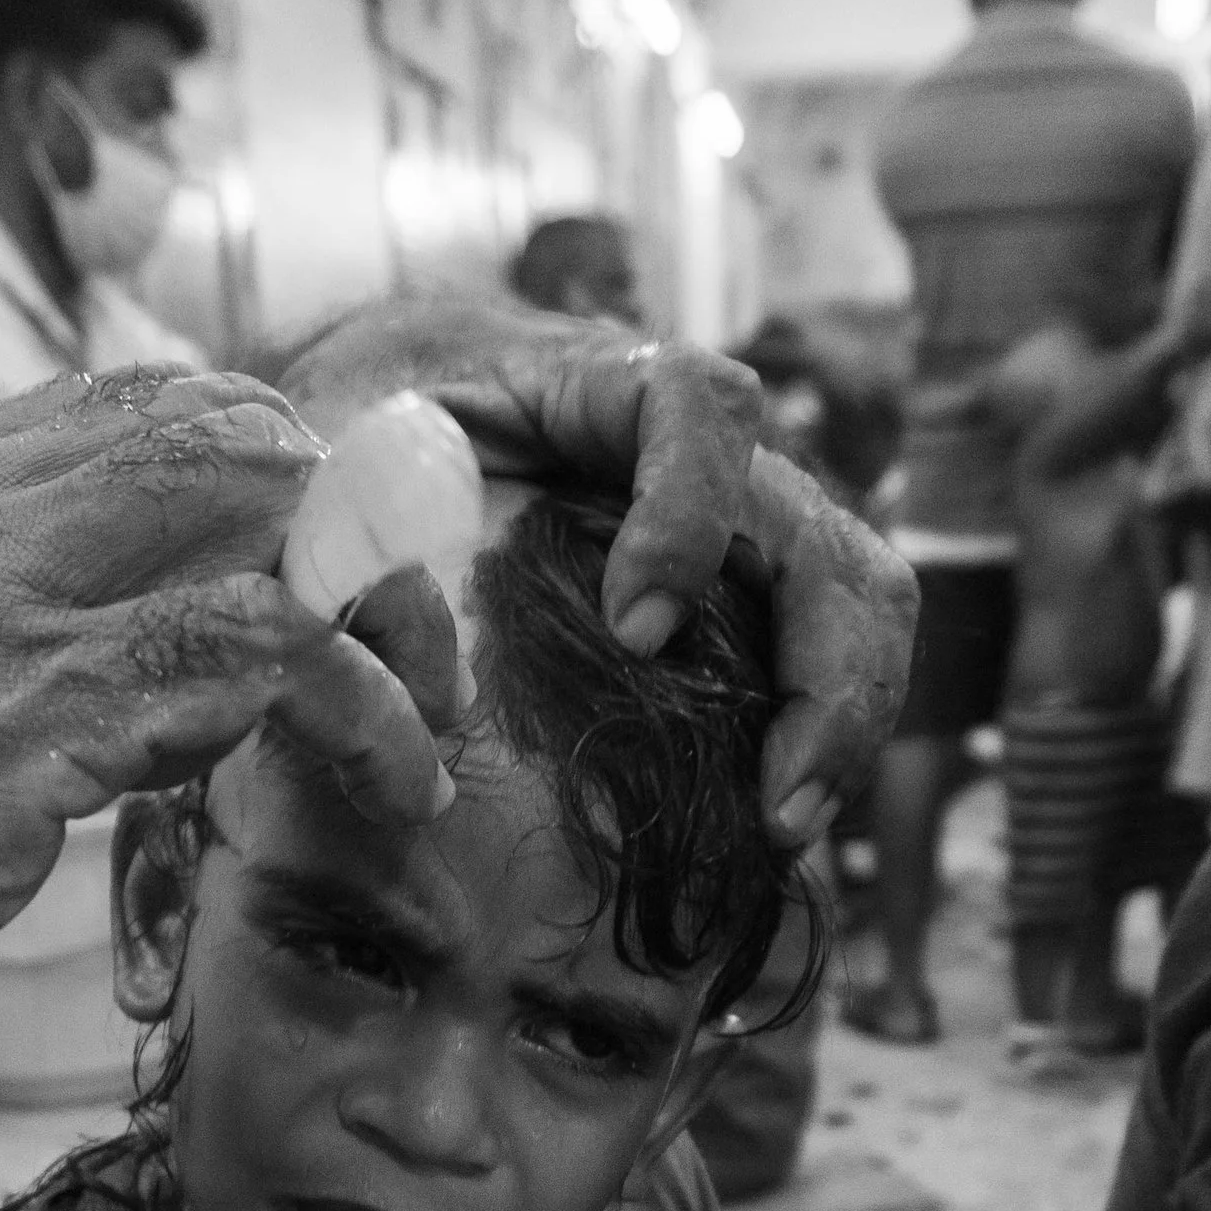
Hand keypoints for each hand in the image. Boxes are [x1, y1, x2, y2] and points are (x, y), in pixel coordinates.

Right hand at [0, 373, 464, 1176]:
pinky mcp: (10, 734)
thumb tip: (118, 674)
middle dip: (359, 524)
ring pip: (257, 523)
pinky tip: (392, 783)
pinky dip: (356, 711)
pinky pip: (248, 666)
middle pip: (228, 432)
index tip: (351, 575)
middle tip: (420, 645)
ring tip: (430, 720)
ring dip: (385, 620)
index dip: (283, 470)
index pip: (146, 405)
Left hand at [283, 298, 917, 846]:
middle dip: (823, 671)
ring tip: (784, 827)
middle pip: (822, 533)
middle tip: (773, 798)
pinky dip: (829, 740)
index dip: (690, 514)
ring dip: (849, 720)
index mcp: (613, 383)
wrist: (418, 422)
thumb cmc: (390, 431)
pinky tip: (774, 822)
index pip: (702, 407)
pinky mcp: (758, 598)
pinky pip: (836, 655)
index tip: (635, 630)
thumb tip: (360, 630)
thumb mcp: (351, 449)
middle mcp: (712, 452)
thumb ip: (349, 514)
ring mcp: (751, 526)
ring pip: (861, 596)